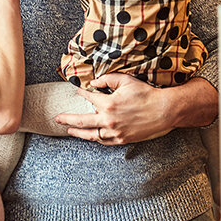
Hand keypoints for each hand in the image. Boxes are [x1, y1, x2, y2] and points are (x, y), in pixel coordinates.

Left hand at [55, 73, 171, 143]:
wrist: (164, 111)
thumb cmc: (146, 93)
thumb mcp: (126, 80)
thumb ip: (107, 79)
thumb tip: (93, 83)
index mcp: (108, 103)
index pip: (88, 98)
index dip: (82, 93)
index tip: (77, 91)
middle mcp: (108, 120)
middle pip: (81, 121)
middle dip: (67, 119)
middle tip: (57, 118)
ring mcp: (114, 132)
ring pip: (90, 134)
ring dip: (77, 132)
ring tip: (68, 130)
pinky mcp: (121, 139)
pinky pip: (103, 141)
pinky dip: (94, 138)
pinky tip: (88, 136)